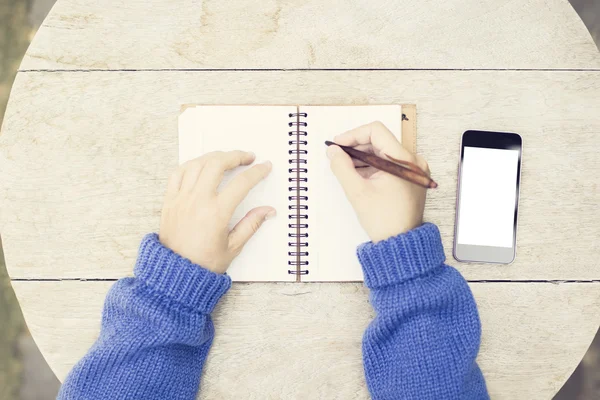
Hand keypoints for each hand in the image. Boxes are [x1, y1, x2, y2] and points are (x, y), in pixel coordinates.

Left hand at [159, 151, 274, 272]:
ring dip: (214, 157)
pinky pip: (178, 173)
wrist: (175, 274)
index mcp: (216, 213)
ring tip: (226, 159)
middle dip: (235, 156)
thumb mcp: (233, 247)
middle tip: (247, 157)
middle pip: (217, 164)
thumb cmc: (203, 264)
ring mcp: (181, 198)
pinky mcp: (169, 201)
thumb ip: (251, 224)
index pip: (242, 183)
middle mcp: (198, 201)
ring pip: (197, 164)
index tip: (265, 167)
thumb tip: (268, 211)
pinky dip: (191, 165)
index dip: (256, 172)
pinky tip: (200, 166)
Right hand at [327, 121, 429, 242]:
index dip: (353, 135)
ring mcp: (414, 170)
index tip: (338, 144)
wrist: (402, 243)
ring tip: (345, 167)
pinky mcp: (411, 178)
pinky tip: (358, 175)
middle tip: (338, 156)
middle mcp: (413, 161)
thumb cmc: (384, 221)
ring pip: (383, 152)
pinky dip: (373, 166)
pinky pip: (389, 164)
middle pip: (380, 141)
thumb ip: (342, 167)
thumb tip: (333, 151)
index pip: (376, 131)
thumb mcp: (357, 192)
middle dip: (356, 147)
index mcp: (403, 160)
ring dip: (363, 157)